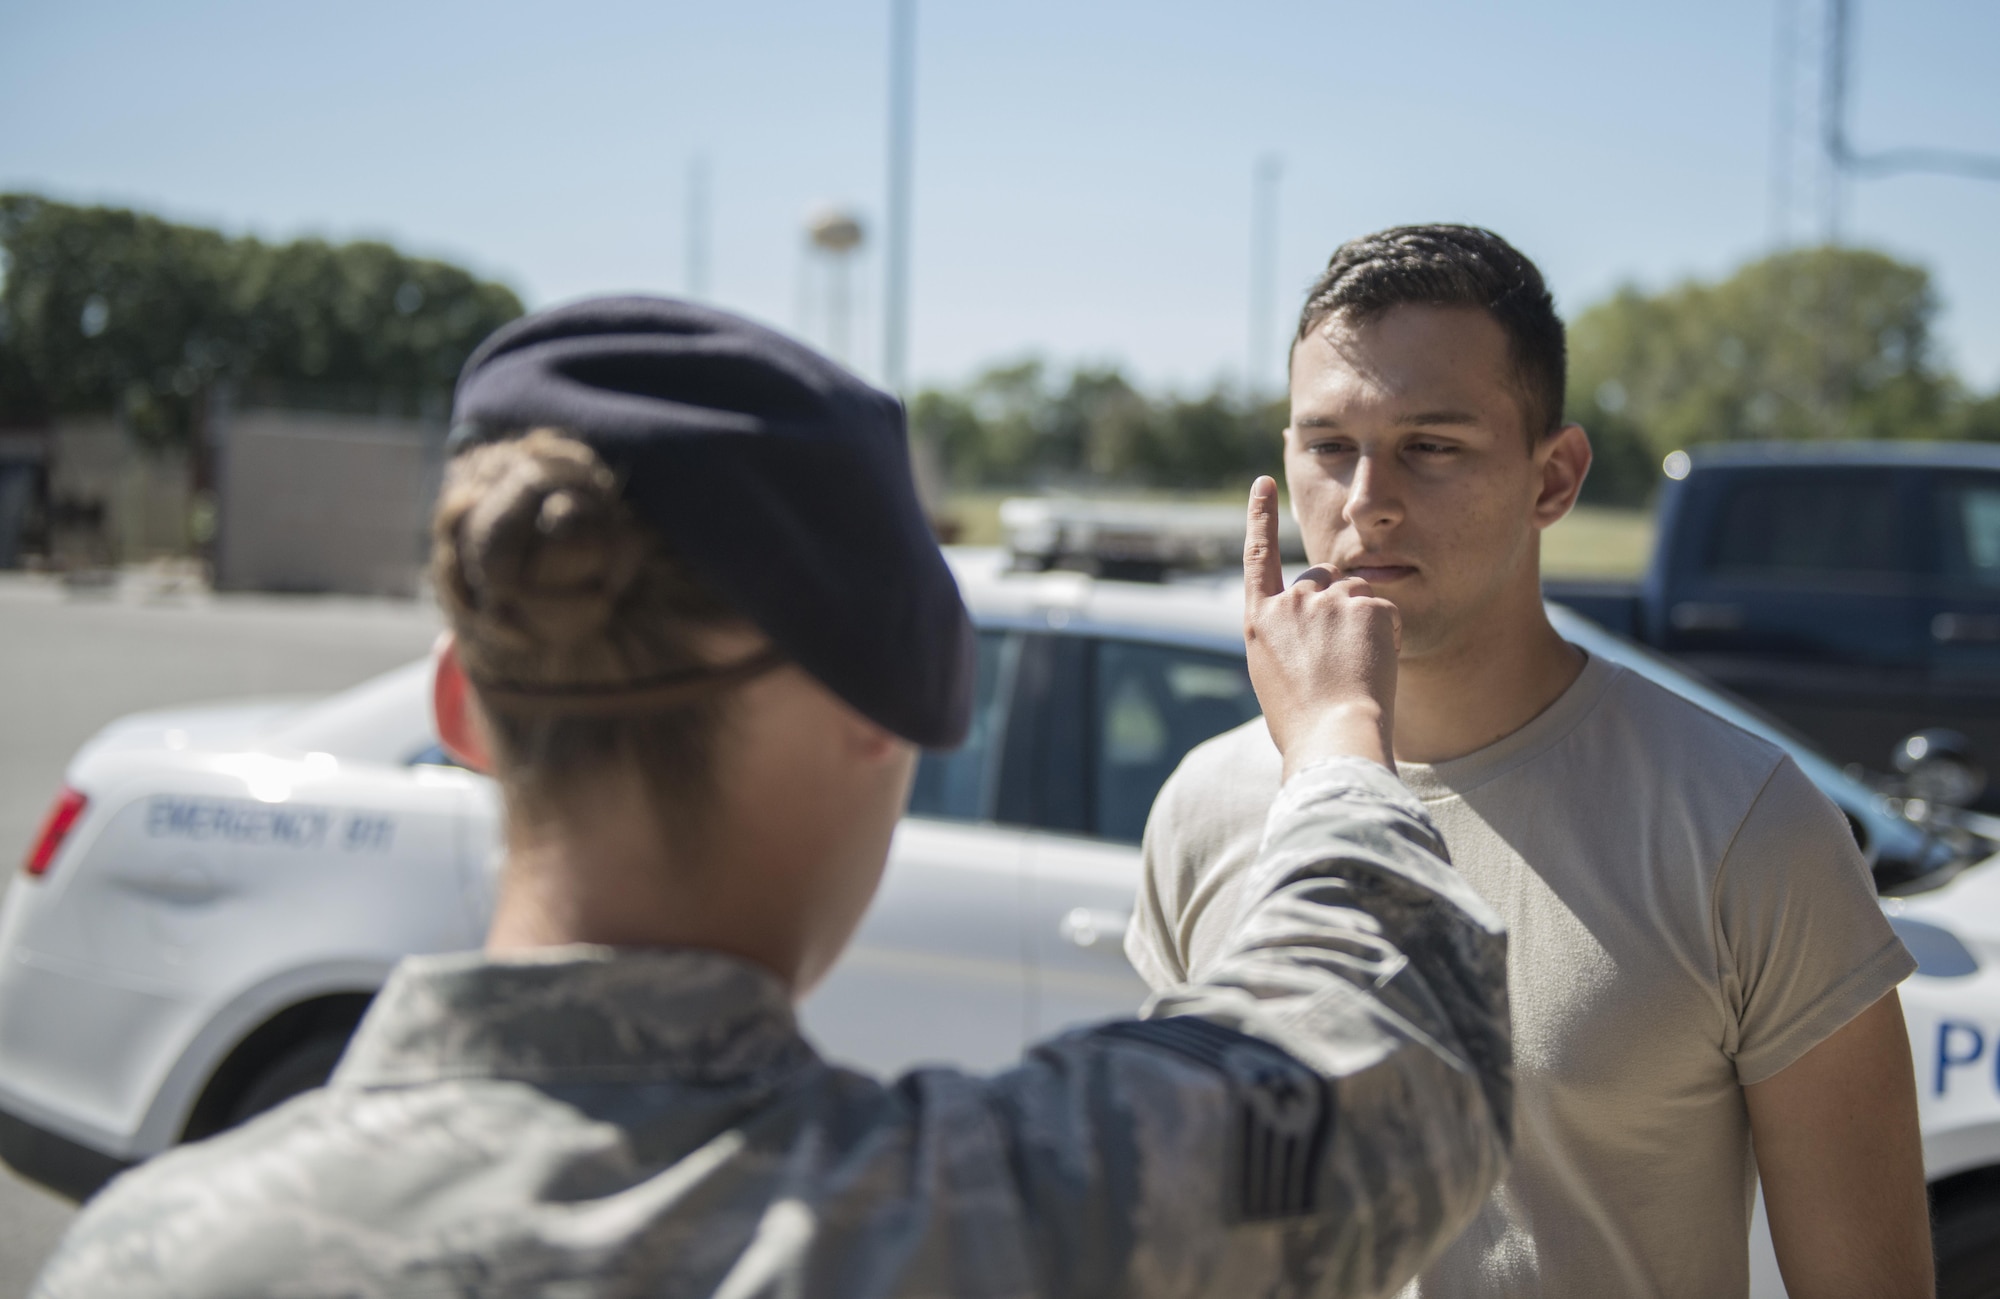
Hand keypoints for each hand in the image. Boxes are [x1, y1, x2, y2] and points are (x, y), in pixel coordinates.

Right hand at [1242, 476, 1399, 775]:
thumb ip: (1289, 636)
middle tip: (1341, 655)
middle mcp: (1292, 601)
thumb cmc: (1303, 723)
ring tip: (1356, 667)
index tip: (1264, 482)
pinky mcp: (1370, 606)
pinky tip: (1374, 666)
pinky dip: (1387, 635)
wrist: (1333, 737)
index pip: (1258, 554)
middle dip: (1335, 603)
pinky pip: (1385, 610)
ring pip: (1357, 594)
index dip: (1261, 516)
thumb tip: (1314, 628)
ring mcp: (1331, 601)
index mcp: (1261, 620)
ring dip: (1362, 620)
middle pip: (1322, 579)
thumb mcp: (1276, 675)